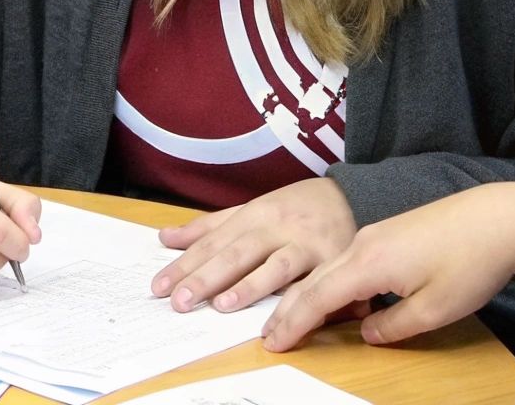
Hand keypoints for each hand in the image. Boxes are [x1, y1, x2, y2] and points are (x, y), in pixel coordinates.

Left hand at [151, 177, 355, 312]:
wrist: (355, 195)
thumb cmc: (295, 207)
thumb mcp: (251, 209)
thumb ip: (209, 226)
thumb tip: (165, 237)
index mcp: (252, 215)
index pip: (212, 242)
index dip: (185, 265)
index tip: (159, 286)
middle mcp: (276, 227)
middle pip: (236, 253)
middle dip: (206, 278)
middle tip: (179, 301)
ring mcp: (305, 244)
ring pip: (274, 266)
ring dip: (249, 287)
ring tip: (222, 305)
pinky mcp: (332, 260)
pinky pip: (312, 283)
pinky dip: (296, 300)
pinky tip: (280, 318)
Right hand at [261, 183, 514, 351]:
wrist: (502, 217)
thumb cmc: (471, 261)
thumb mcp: (435, 309)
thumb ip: (394, 326)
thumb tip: (367, 333)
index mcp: (368, 263)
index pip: (317, 298)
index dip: (294, 323)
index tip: (274, 343)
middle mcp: (362, 244)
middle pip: (314, 280)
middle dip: (288, 310)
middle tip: (269, 335)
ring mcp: (374, 234)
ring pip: (328, 268)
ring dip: (306, 294)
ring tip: (290, 315)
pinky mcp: (388, 232)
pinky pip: (345, 260)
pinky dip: (327, 280)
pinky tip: (330, 293)